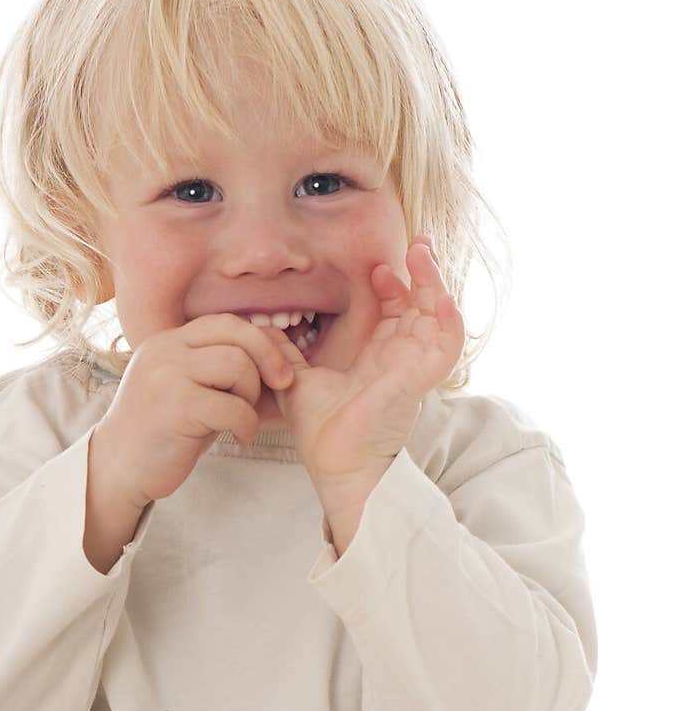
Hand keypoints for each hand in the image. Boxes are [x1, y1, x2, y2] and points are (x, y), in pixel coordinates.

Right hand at [100, 314, 293, 504]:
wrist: (117, 469)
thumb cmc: (160, 434)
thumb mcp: (184, 388)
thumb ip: (214, 368)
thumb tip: (271, 358)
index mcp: (167, 342)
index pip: (225, 322)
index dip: (260, 341)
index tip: (278, 369)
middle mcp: (165, 351)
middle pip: (236, 334)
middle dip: (269, 359)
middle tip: (283, 385)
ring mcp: (167, 375)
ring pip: (237, 366)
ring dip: (252, 394)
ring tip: (243, 418)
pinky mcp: (175, 406)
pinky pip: (233, 407)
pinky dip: (247, 424)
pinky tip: (240, 438)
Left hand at [268, 237, 464, 487]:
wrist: (336, 465)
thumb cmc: (323, 433)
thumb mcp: (298, 381)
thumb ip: (285, 354)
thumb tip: (261, 329)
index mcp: (378, 358)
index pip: (394, 312)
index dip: (389, 286)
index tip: (373, 268)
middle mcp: (402, 359)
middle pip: (421, 306)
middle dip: (420, 274)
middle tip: (414, 245)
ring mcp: (414, 367)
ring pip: (439, 316)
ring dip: (434, 283)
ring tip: (423, 254)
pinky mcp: (421, 377)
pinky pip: (447, 344)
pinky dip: (449, 319)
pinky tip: (440, 295)